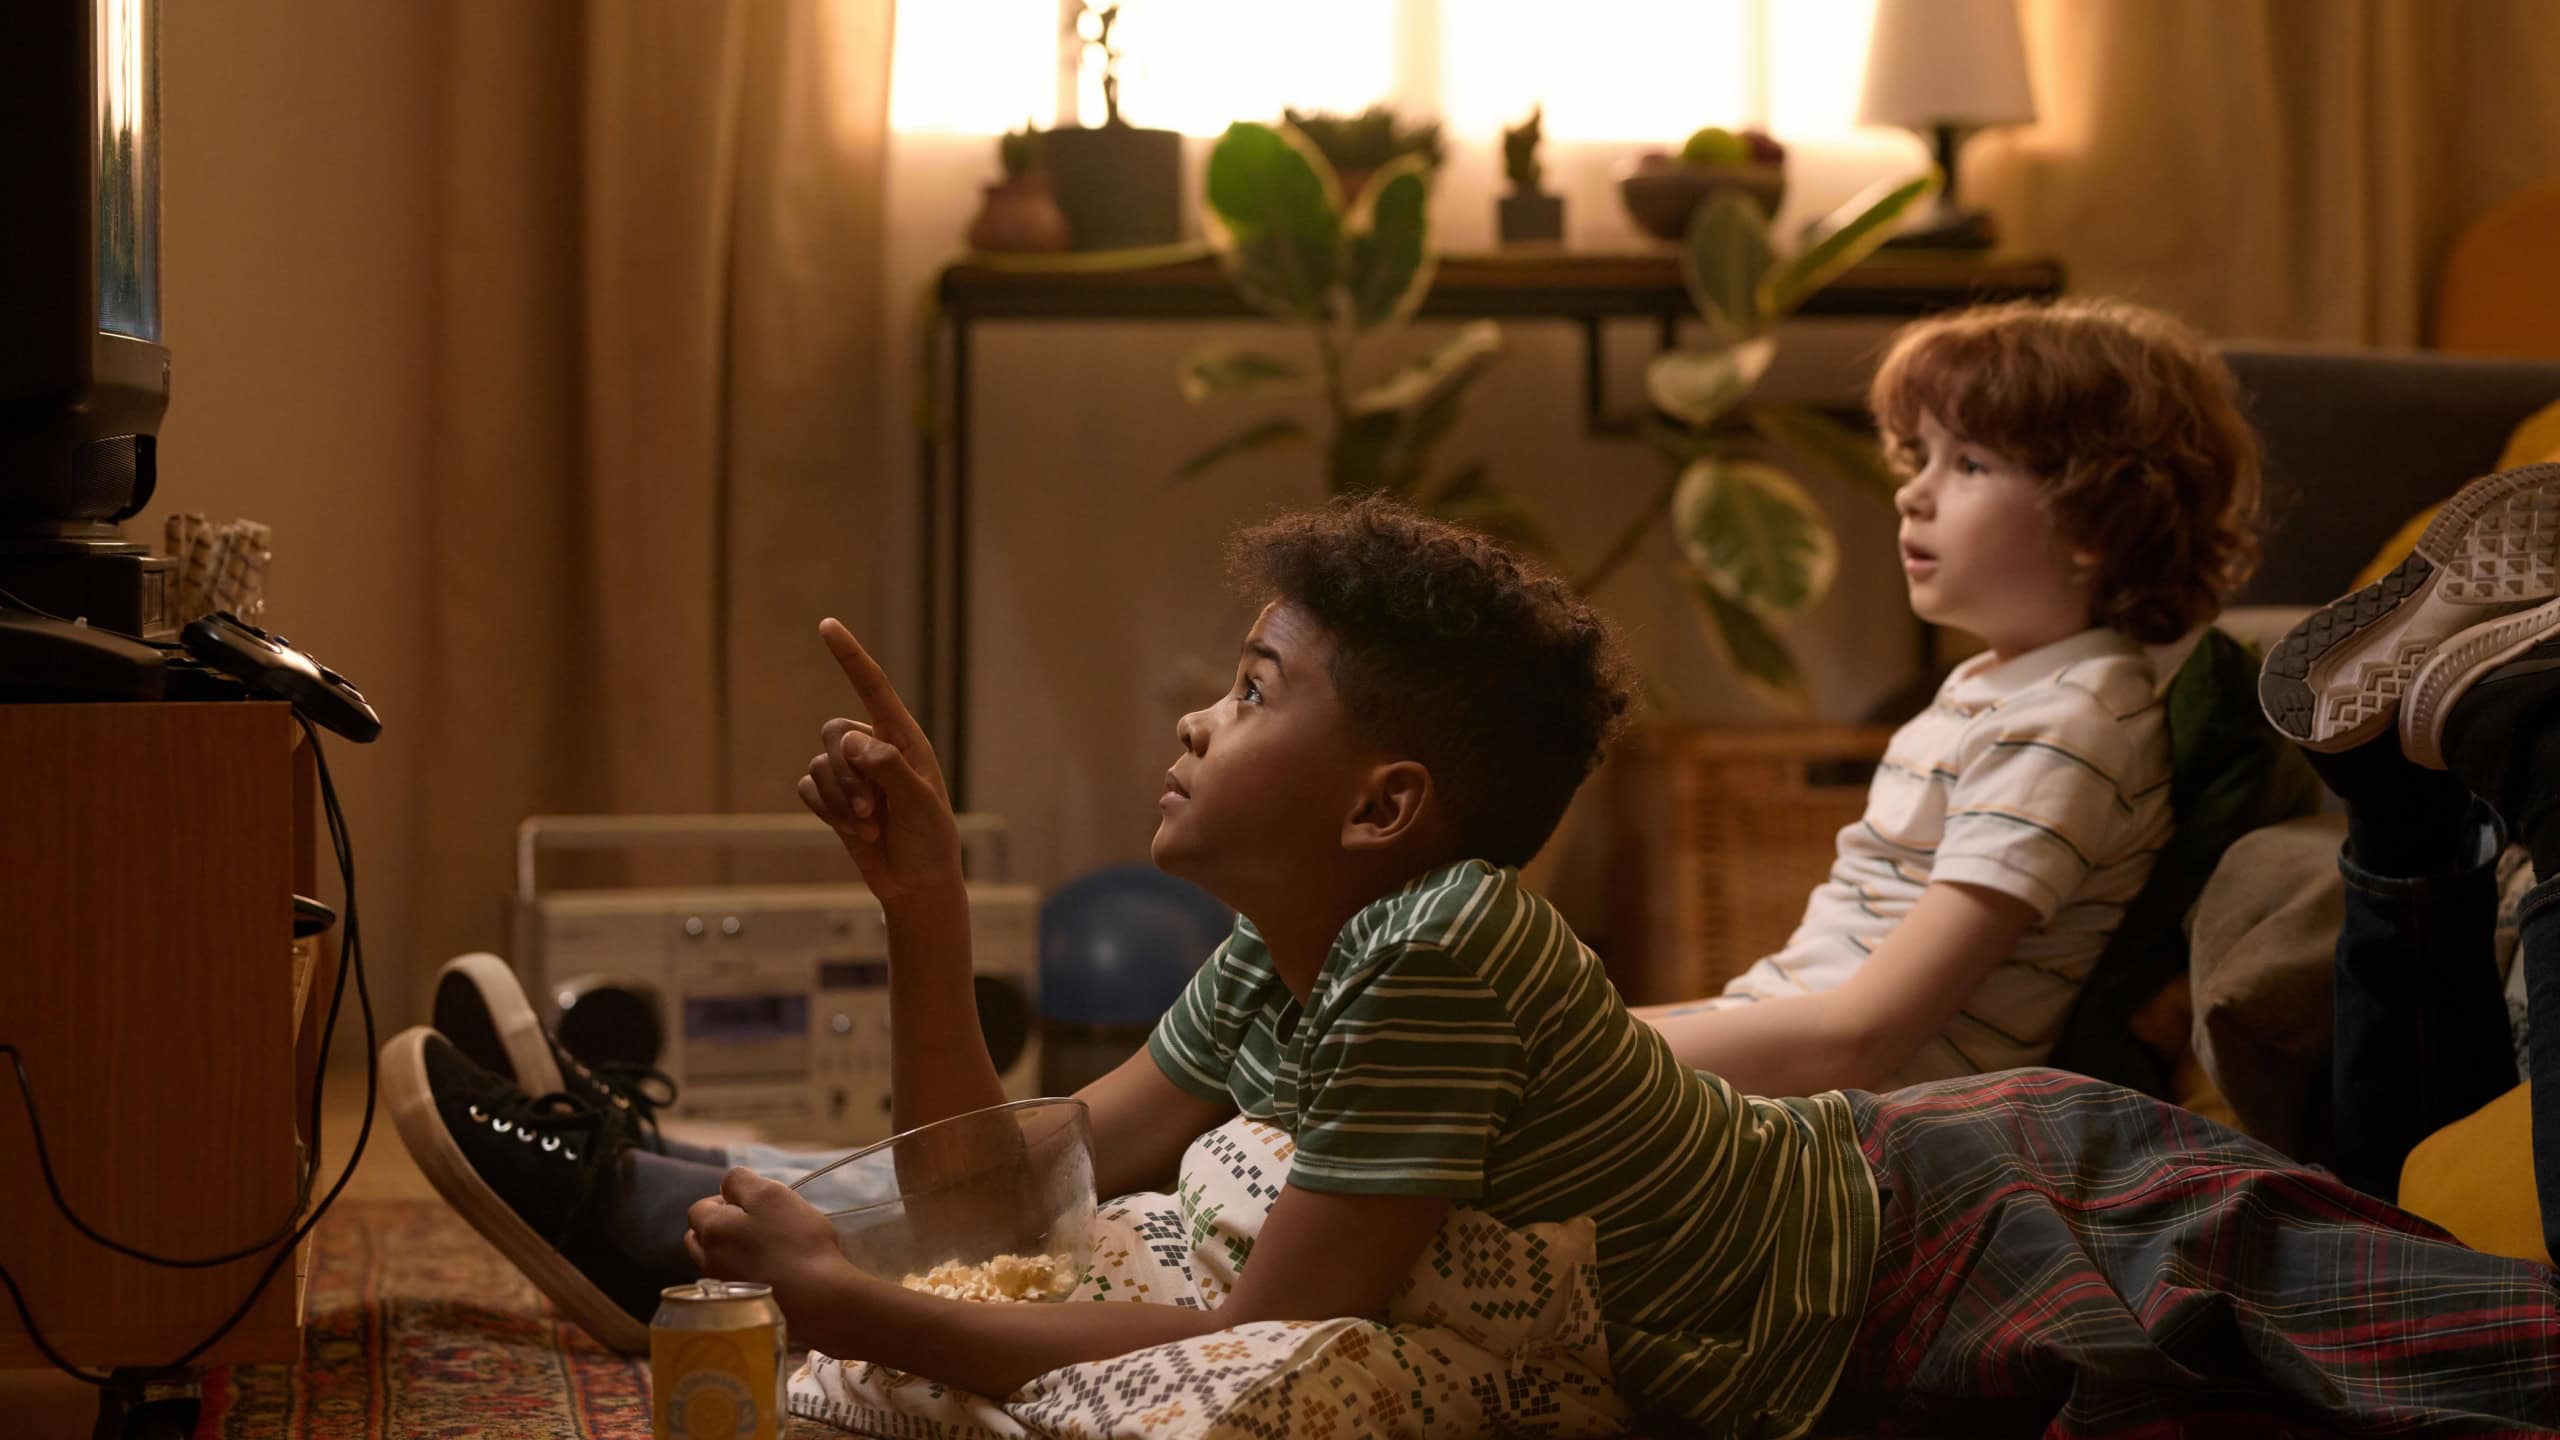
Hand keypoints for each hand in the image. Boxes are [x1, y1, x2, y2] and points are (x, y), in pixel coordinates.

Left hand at [686, 1167, 862, 1322]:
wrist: (814, 1300)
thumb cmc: (795, 1241)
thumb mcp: (771, 1195)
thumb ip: (741, 1181)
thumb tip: (727, 1185)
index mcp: (711, 1230)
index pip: (700, 1207)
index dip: (725, 1199)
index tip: (755, 1204)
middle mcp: (707, 1260)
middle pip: (701, 1237)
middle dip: (721, 1226)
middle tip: (757, 1224)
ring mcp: (722, 1287)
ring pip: (714, 1261)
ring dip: (730, 1251)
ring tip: (763, 1250)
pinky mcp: (738, 1307)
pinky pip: (731, 1282)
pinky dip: (743, 1273)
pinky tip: (769, 1273)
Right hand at [797, 618, 962, 903]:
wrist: (916, 883)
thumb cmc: (929, 841)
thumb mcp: (919, 804)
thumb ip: (889, 768)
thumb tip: (852, 741)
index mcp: (904, 738)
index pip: (873, 688)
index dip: (849, 656)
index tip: (826, 624)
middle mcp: (874, 748)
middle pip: (833, 732)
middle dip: (845, 775)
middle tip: (870, 811)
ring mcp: (852, 773)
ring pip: (819, 765)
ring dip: (839, 801)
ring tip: (869, 827)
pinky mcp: (833, 798)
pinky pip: (808, 788)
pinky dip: (825, 811)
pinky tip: (851, 830)